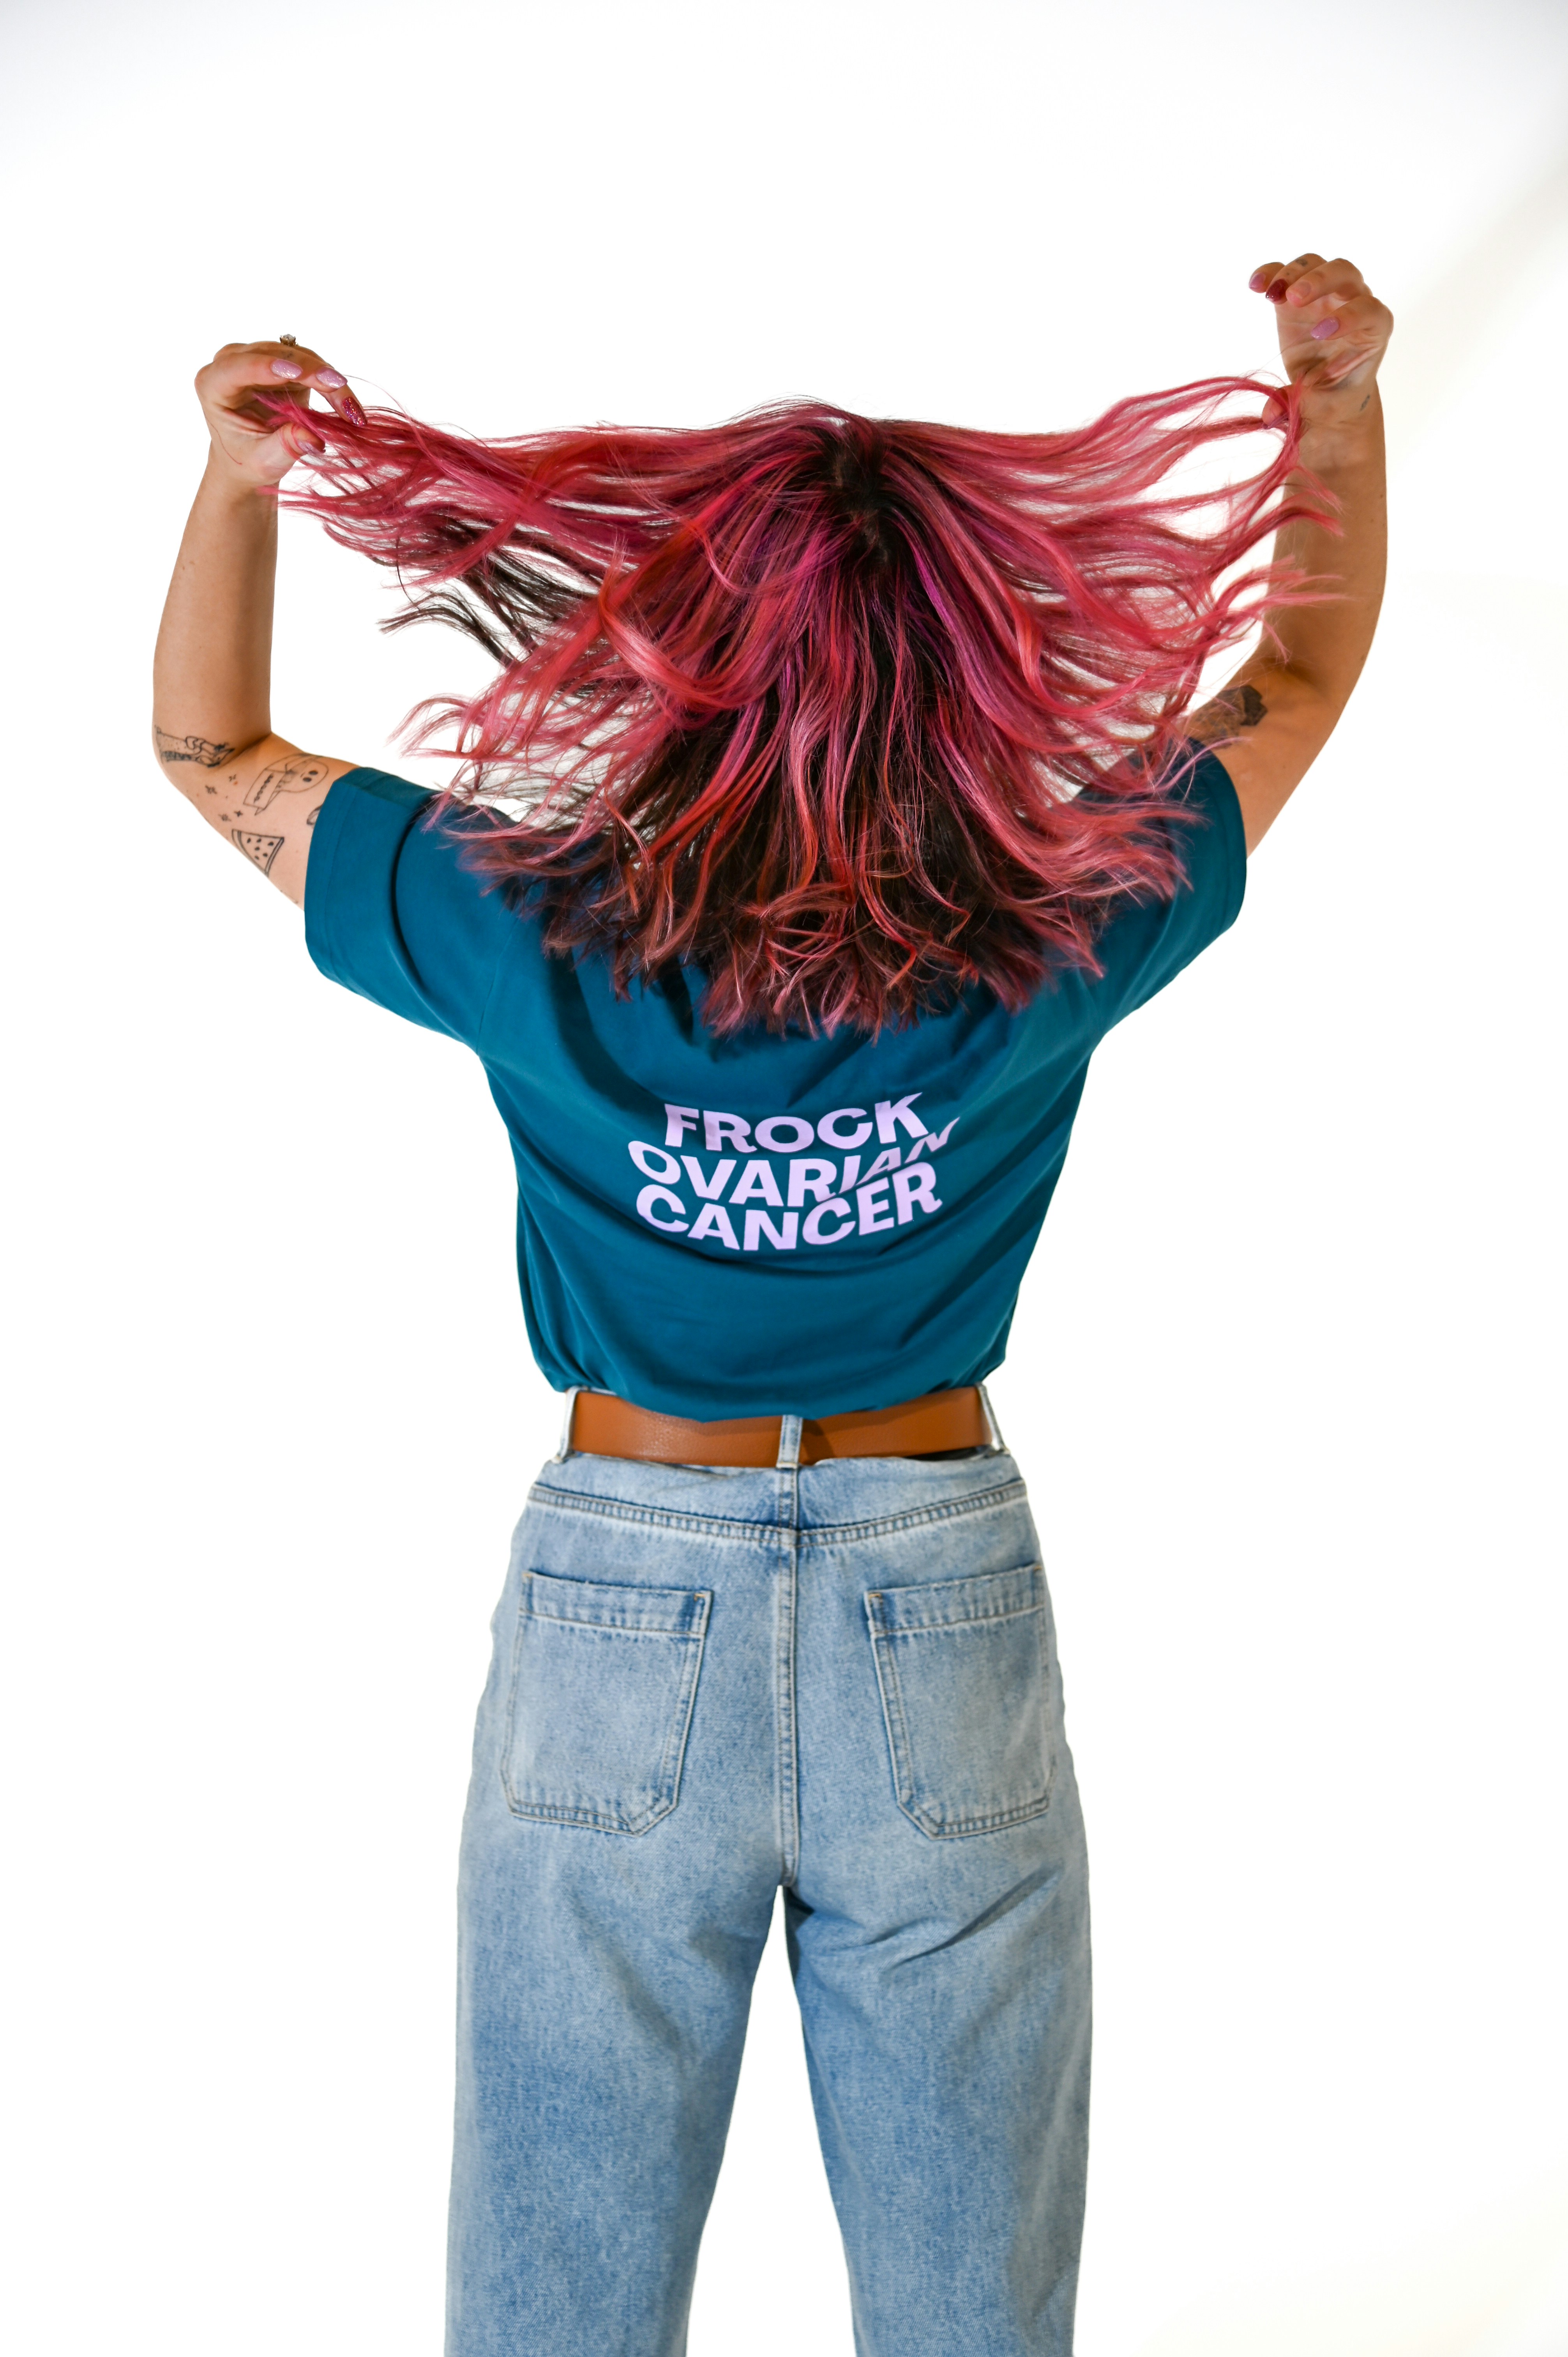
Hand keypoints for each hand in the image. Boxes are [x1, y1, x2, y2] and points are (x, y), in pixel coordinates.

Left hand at [193, 340, 364, 488]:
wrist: (249, 459)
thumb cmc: (247, 462)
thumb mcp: (262, 461)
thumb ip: (285, 446)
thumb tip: (314, 438)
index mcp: (213, 385)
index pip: (240, 367)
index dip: (269, 367)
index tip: (297, 372)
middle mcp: (232, 363)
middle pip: (274, 354)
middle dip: (310, 371)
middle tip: (340, 388)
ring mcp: (258, 359)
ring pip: (297, 355)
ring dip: (326, 377)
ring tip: (351, 408)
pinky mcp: (282, 363)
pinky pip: (310, 363)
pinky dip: (329, 382)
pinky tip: (347, 403)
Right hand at [1248, 254, 1392, 441]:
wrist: (1322, 391)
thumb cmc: (1330, 399)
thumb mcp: (1318, 407)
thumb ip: (1298, 406)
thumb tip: (1269, 415)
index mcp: (1371, 330)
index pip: (1369, 311)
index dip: (1349, 317)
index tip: (1321, 333)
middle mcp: (1353, 303)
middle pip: (1344, 274)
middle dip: (1320, 282)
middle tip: (1294, 298)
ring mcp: (1325, 294)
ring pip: (1317, 266)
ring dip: (1294, 274)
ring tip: (1271, 294)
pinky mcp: (1297, 295)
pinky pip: (1286, 273)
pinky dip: (1271, 273)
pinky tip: (1255, 285)